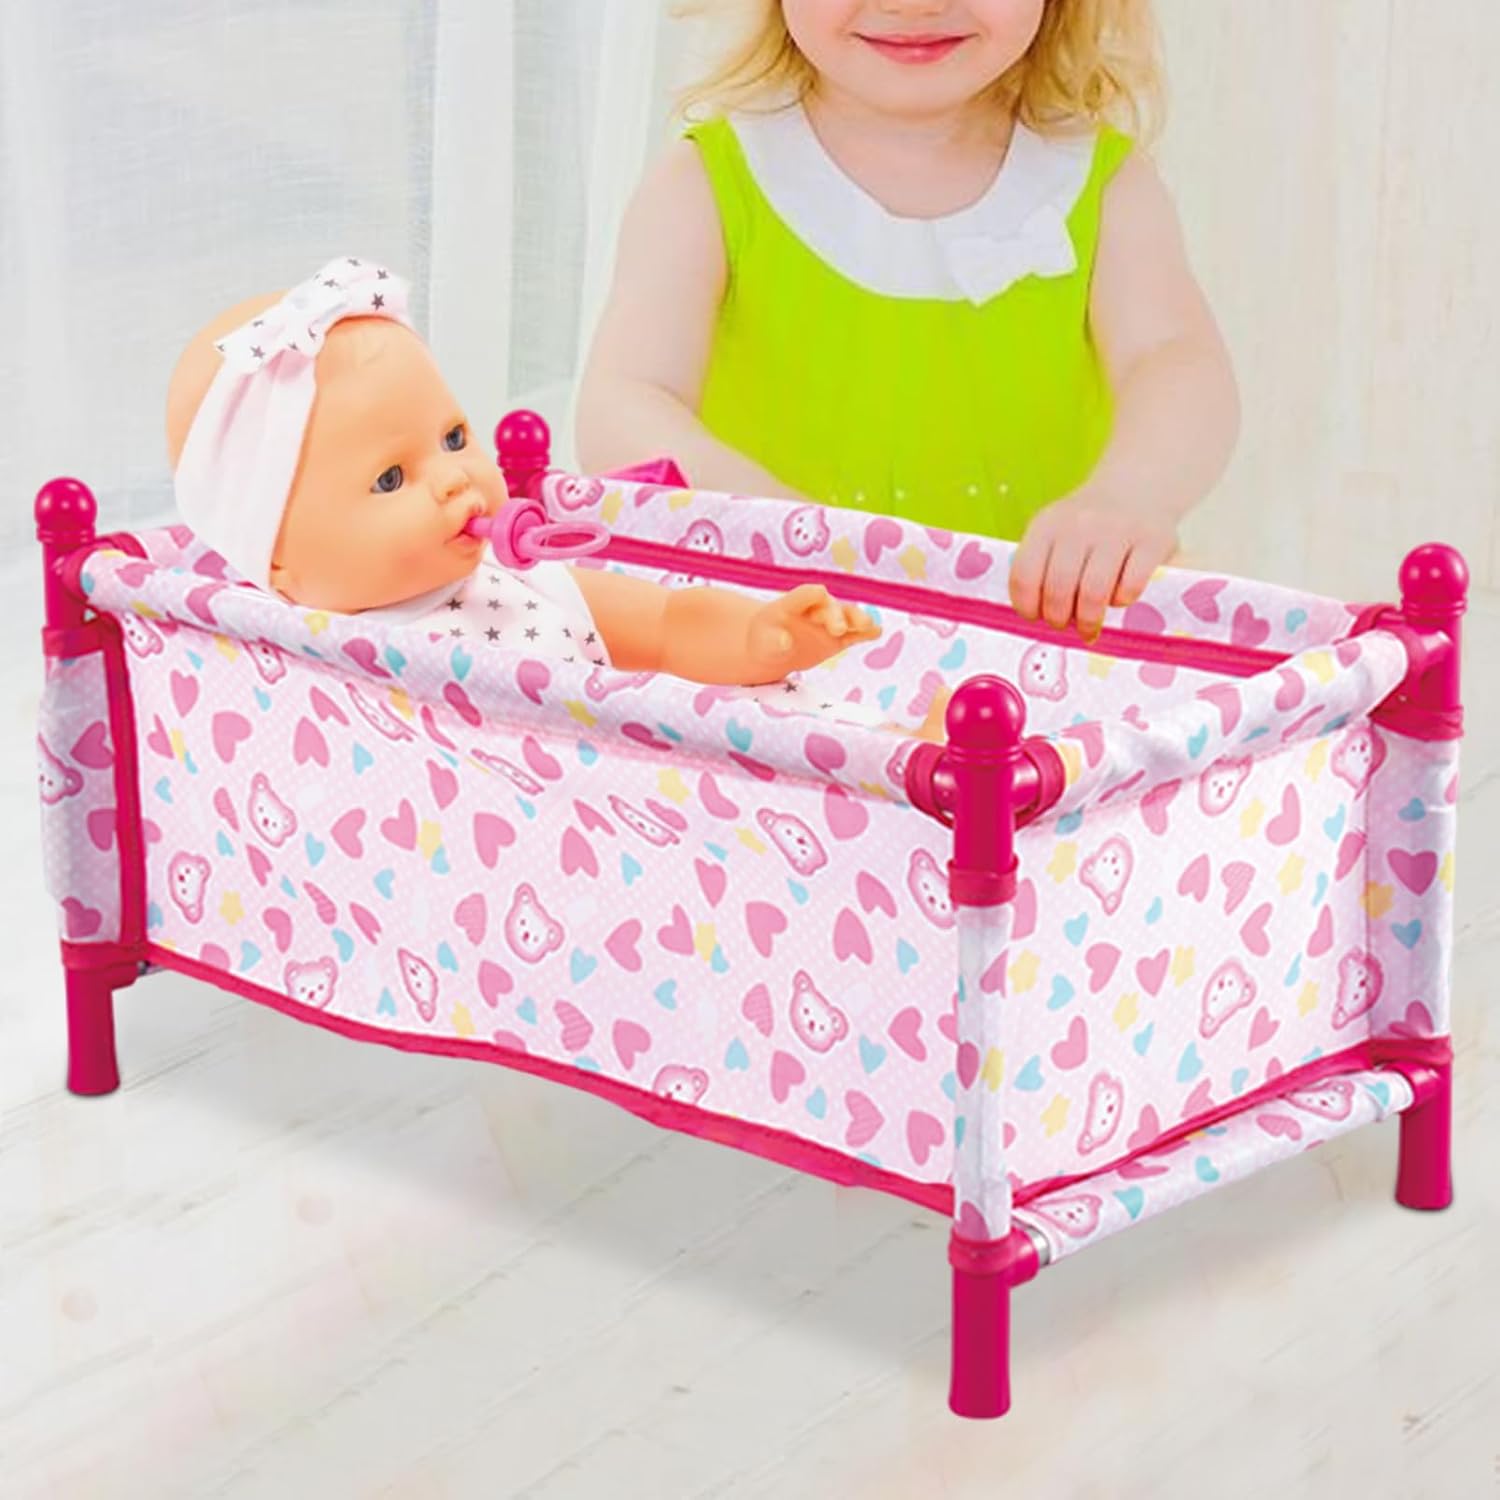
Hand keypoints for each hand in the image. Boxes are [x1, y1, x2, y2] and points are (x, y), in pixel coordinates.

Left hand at [747, 584, 879, 674]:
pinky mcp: (839, 639)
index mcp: (791, 605)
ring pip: (846, 616)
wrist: (772, 650)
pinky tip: (876, 632)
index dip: (812, 593)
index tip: (821, 593)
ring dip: (857, 619)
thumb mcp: (764, 643)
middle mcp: (814, 610)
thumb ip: (773, 642)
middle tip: (839, 629)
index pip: (804, 594)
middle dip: (835, 615)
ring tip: (868, 625)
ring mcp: (828, 623)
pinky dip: (865, 633)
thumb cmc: (764, 642)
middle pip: (829, 606)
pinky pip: (854, 634)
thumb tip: (785, 641)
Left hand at [1009, 488, 1178, 640]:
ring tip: (1089, 628)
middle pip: (1058, 588)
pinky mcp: (1153, 540)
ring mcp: (1117, 530)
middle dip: (1058, 618)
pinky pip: (1130, 587)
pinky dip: (1122, 602)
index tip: (1035, 617)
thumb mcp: (1056, 532)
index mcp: (1047, 525)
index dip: (1026, 606)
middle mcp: (1079, 524)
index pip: (1024, 575)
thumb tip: (1036, 618)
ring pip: (1093, 592)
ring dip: (1088, 620)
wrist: (1137, 489)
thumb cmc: (1089, 526)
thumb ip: (1042, 567)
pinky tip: (1119, 599)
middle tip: (1063, 626)